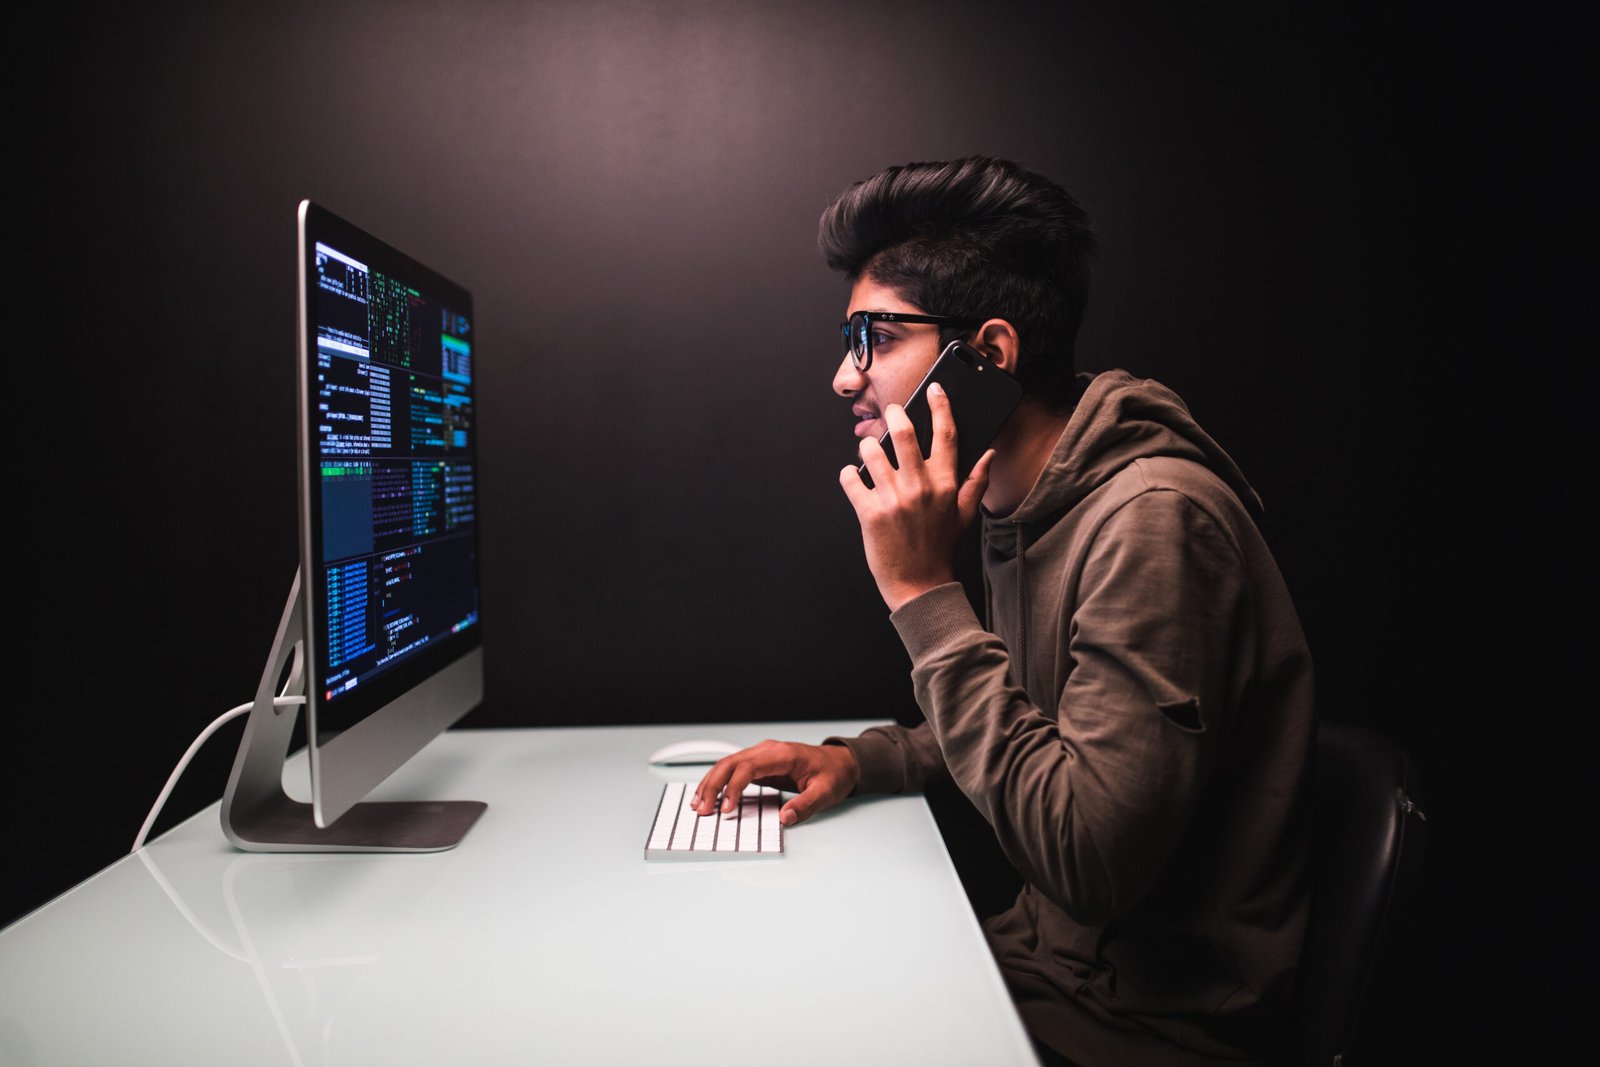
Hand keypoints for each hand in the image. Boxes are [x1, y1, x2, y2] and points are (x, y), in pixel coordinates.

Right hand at [692, 740, 859, 826]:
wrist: (842, 762)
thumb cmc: (834, 774)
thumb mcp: (826, 792)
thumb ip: (805, 805)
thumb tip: (784, 818)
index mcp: (783, 754)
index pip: (749, 767)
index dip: (734, 787)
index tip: (727, 808)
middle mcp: (769, 750)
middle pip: (731, 763)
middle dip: (713, 785)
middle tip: (702, 809)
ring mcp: (763, 755)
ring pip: (728, 764)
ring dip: (711, 783)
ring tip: (699, 804)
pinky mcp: (760, 764)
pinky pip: (734, 770)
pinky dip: (719, 782)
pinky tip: (711, 795)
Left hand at [839, 382, 994, 610]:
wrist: (918, 585)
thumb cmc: (939, 548)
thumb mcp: (964, 515)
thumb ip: (976, 481)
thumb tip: (989, 454)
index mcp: (946, 484)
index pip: (946, 434)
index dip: (941, 406)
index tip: (934, 390)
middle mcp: (920, 487)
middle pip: (905, 434)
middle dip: (895, 415)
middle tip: (891, 412)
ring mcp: (894, 499)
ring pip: (872, 452)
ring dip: (868, 446)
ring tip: (870, 450)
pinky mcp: (869, 513)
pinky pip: (850, 479)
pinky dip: (848, 474)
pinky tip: (854, 477)